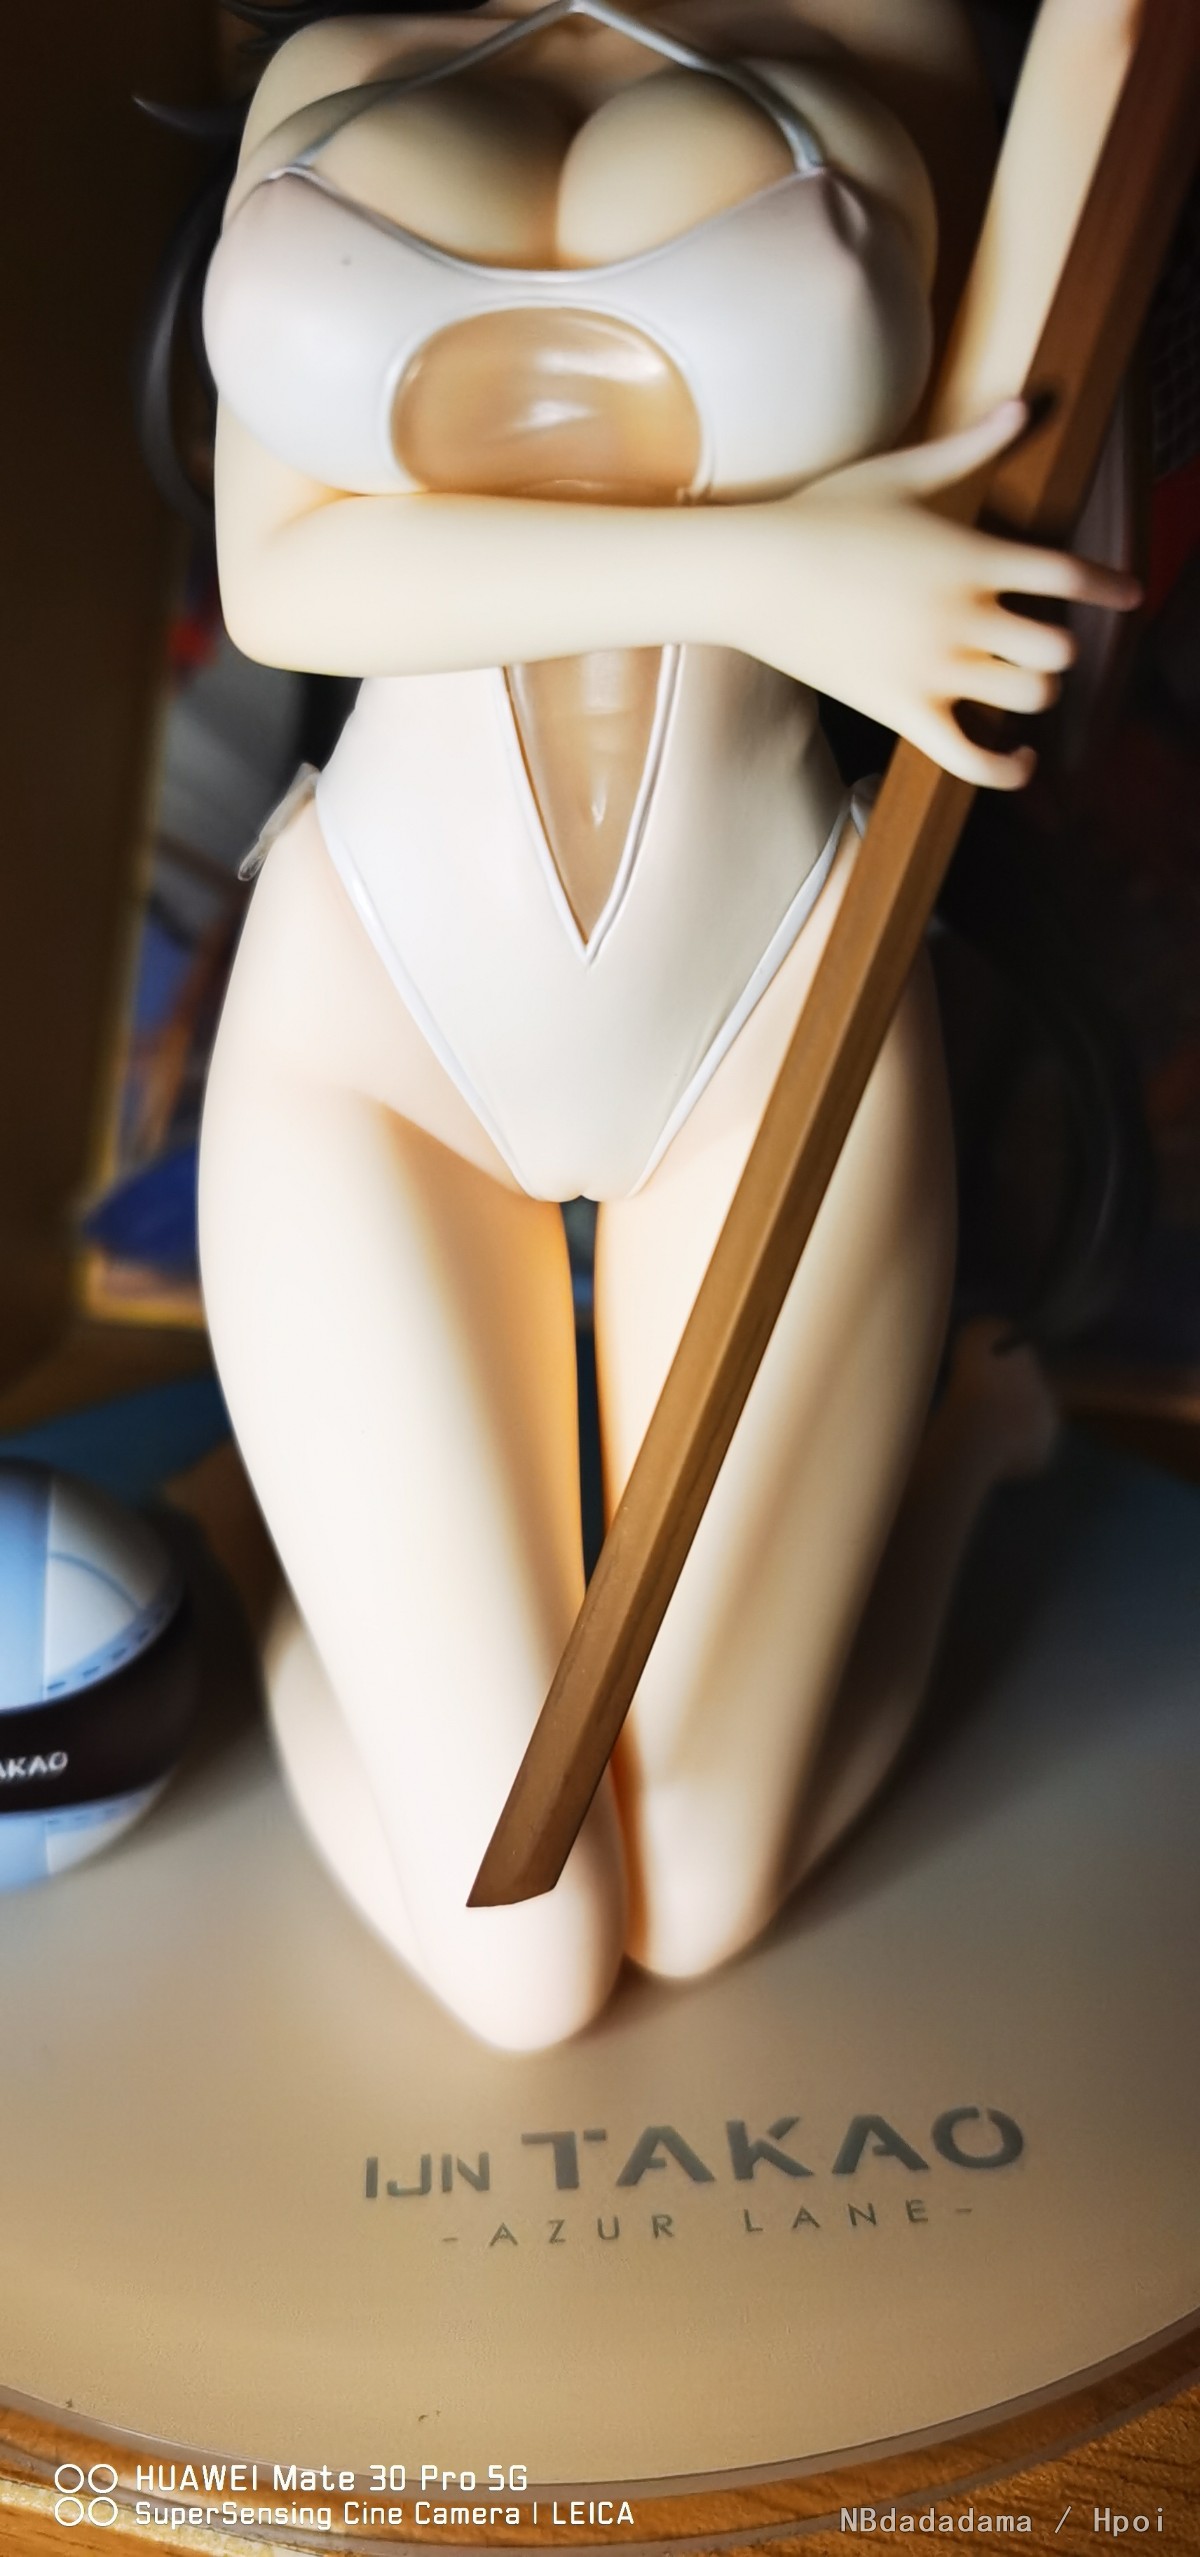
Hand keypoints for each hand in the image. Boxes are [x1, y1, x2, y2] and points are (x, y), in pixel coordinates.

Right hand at [738, 402, 1141, 788]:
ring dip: (1035, 693)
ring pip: (1029, 698)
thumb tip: (1026, 404)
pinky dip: (1008, 770)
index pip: (1069, 575)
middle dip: (1061, 648)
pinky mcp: (902, 712)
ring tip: (1019, 684)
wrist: (752, 573)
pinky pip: (973, 759)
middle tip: (1038, 641)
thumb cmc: (821, 514)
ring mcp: (934, 670)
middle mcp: (963, 617)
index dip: (1110, 586)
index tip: (1131, 594)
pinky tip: (1022, 759)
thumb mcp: (902, 471)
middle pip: (1059, 649)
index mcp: (972, 557)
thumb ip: (972, 447)